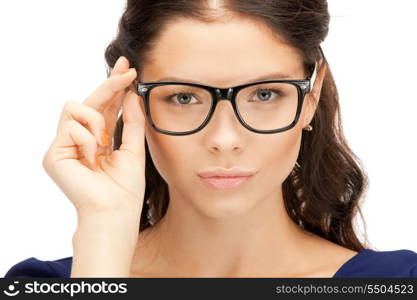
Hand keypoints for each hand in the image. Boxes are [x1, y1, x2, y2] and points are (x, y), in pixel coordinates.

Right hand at [42, 56, 145, 218]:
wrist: (115, 212)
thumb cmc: (125, 188)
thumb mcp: (133, 148)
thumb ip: (131, 121)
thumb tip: (131, 94)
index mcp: (98, 139)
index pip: (103, 107)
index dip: (113, 86)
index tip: (126, 68)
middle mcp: (78, 140)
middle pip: (89, 101)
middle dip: (109, 84)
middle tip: (126, 71)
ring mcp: (64, 147)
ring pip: (75, 108)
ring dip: (96, 121)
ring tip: (103, 144)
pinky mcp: (53, 155)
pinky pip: (71, 128)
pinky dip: (87, 140)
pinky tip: (91, 159)